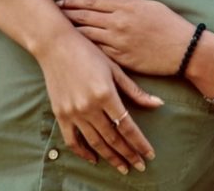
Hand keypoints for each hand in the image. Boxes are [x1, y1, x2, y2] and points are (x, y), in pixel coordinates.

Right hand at [33, 28, 162, 172]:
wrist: (55, 45)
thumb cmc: (88, 52)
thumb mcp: (115, 68)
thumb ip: (134, 91)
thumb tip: (158, 105)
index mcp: (105, 94)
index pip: (127, 126)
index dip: (139, 143)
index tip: (149, 155)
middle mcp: (89, 106)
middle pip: (113, 138)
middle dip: (128, 154)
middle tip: (140, 166)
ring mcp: (73, 112)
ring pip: (95, 142)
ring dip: (110, 157)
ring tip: (122, 167)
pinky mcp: (60, 114)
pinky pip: (72, 140)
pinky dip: (83, 152)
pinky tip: (94, 159)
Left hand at [57, 0, 196, 75]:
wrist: (184, 49)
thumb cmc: (169, 25)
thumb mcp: (148, 5)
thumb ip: (126, 2)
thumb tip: (107, 2)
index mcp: (125, 6)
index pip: (92, 2)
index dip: (74, 1)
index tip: (61, 2)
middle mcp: (118, 22)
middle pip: (84, 17)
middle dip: (66, 15)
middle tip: (51, 14)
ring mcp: (118, 41)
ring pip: (87, 35)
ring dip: (71, 32)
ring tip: (57, 31)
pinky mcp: (120, 58)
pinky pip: (97, 52)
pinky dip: (85, 49)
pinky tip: (75, 48)